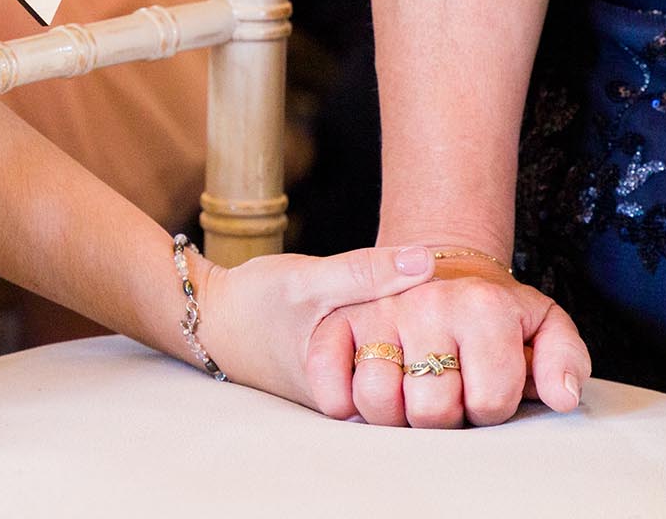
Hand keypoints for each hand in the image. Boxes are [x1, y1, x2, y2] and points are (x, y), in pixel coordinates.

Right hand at [194, 245, 437, 408]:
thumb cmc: (254, 304)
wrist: (209, 318)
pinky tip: (406, 314)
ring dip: (415, 341)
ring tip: (434, 307)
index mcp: (347, 391)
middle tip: (451, 305)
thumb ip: (365, 272)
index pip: (418, 382)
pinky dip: (395, 340)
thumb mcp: (309, 280)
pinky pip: (382, 364)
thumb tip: (426, 261)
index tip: (455, 309)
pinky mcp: (341, 379)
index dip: (444, 346)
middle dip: (434, 344)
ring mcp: (346, 393)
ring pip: (399, 372)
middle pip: (413, 381)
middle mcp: (350, 403)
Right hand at [304, 259, 590, 428]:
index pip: (489, 401)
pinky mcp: (336, 322)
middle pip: (432, 410)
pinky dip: (342, 401)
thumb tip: (563, 396)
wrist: (438, 267)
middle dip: (444, 416)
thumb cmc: (493, 312)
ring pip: (377, 399)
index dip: (491, 408)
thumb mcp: (543, 324)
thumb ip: (565, 359)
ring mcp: (378, 311)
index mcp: (483, 306)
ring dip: (394, 411)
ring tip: (410, 390)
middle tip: (448, 389)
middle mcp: (428, 303)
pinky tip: (365, 392)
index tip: (487, 386)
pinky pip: (329, 382)